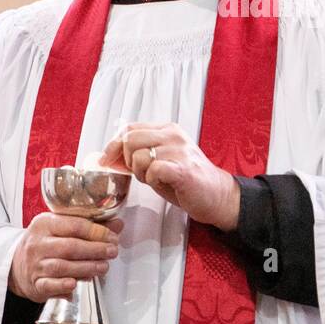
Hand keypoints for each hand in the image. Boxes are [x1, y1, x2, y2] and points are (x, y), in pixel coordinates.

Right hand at [7, 213, 124, 302]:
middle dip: (95, 250)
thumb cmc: (45, 243)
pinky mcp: (35, 283)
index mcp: (45, 223)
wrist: (16, 264)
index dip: (97, 232)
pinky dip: (63, 286)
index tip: (112, 237)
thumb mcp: (61, 228)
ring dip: (86, 268)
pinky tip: (75, 284)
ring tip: (103, 267)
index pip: (74, 225)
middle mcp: (38, 243)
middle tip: (112, 252)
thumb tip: (118, 224)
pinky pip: (49, 285)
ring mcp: (35, 264)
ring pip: (62, 267)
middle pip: (70, 247)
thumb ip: (90, 226)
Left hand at [100, 122, 240, 231]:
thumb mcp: (161, 160)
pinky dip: (152, 180)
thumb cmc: (187, 180)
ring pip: (139, 156)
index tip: (108, 159)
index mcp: (167, 130)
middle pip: (130, 139)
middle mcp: (173, 135)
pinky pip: (153, 170)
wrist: (216, 195)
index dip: (114, 145)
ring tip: (157, 179)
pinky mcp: (183, 168)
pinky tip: (164, 183)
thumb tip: (110, 156)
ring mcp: (179, 150)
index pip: (130, 128)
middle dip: (128, 161)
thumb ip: (140, 153)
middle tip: (142, 173)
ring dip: (141, 173)